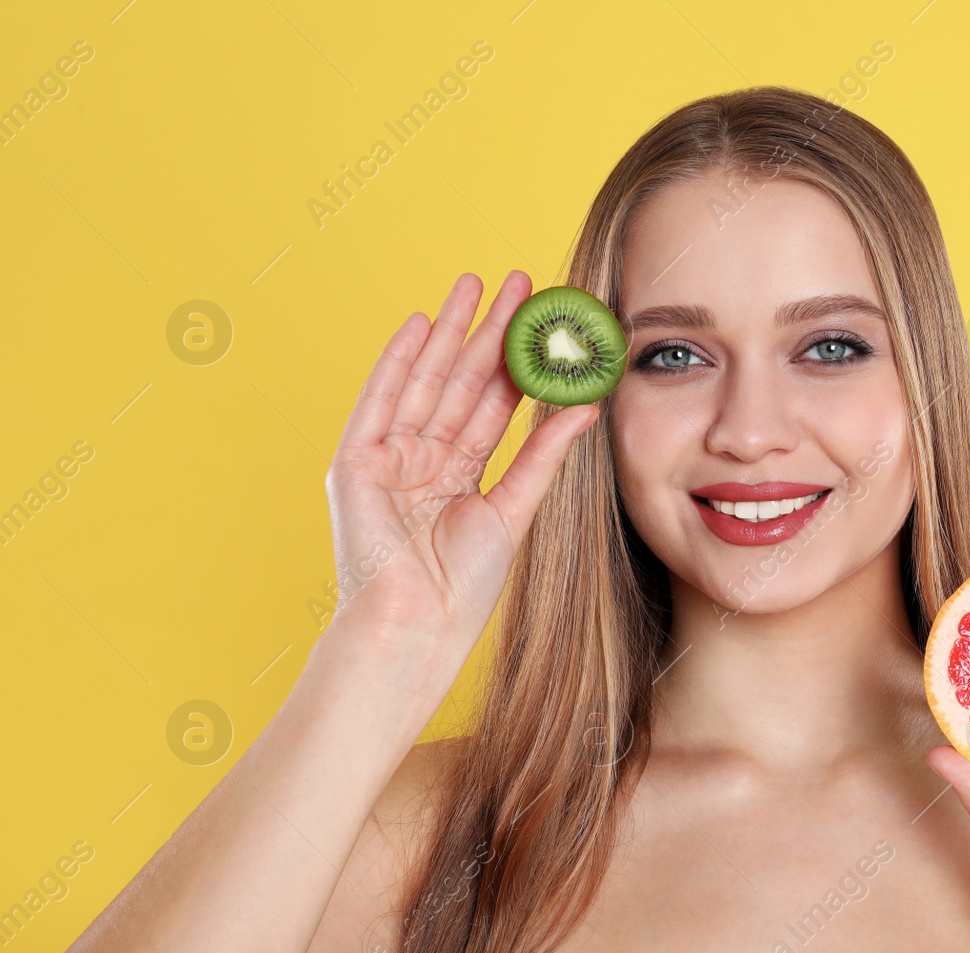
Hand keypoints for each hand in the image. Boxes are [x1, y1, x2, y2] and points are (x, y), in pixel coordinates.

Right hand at [325, 271, 597, 640]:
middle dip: (490, 332)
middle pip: (462, 382)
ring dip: (450, 331)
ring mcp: (387, 459)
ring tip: (475, 284)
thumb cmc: (462, 588)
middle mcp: (422, 460)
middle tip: (520, 282)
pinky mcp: (355, 463)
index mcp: (459, 476)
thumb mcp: (514, 509)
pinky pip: (379, 401)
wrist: (416, 627)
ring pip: (426, 381)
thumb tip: (587, 405)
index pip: (494, 405)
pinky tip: (422, 324)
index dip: (520, 362)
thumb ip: (544, 454)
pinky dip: (398, 362)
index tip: (548, 322)